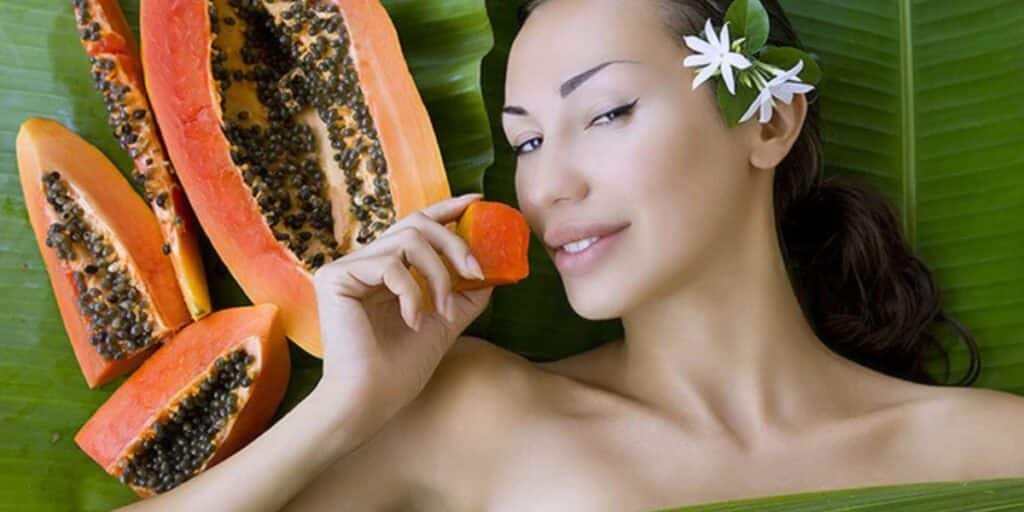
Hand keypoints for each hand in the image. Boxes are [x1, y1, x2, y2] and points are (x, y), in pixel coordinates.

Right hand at [310, 193, 493, 424]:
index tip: (478, 201)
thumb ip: (465, 296)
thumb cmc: (400, 371)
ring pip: (407, 239)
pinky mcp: (335, 276)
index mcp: (386, 271)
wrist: (370, 402)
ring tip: (441, 310)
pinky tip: (413, 320)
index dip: (448, 208)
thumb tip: (494, 271)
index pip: (417, 226)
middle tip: (476, 272)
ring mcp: (347, 268)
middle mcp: (365, 263)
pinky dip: (412, 292)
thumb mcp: (444, 324)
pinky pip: (389, 264)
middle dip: (455, 243)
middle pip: (416, 223)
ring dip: (438, 274)